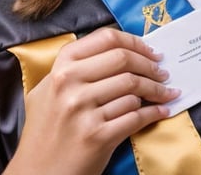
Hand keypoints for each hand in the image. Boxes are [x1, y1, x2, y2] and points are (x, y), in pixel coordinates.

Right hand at [5, 27, 179, 174]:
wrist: (36, 173)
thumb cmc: (44, 131)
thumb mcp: (48, 89)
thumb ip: (73, 67)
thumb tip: (116, 50)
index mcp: (62, 66)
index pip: (106, 38)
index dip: (134, 42)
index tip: (150, 50)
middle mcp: (71, 84)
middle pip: (124, 60)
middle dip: (150, 65)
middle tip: (162, 71)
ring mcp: (84, 110)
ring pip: (133, 88)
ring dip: (156, 90)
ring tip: (165, 92)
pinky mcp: (98, 136)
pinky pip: (135, 116)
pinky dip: (153, 113)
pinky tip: (161, 111)